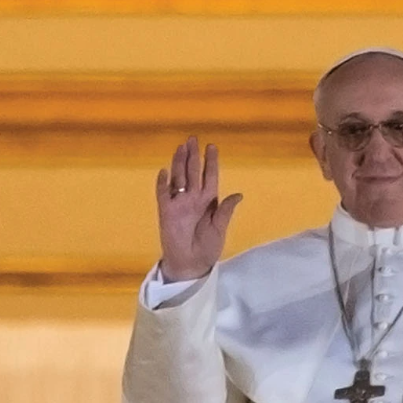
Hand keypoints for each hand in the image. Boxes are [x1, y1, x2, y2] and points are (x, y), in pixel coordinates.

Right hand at [155, 136, 241, 281]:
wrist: (191, 264)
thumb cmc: (208, 247)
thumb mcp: (220, 229)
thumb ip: (225, 211)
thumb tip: (238, 194)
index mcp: (208, 201)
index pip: (210, 176)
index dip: (210, 162)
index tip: (212, 146)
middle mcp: (193, 198)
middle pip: (193, 172)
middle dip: (193, 156)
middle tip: (193, 139)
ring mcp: (179, 204)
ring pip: (178, 178)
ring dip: (179, 163)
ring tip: (180, 148)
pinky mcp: (166, 212)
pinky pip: (163, 194)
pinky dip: (163, 183)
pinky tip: (165, 172)